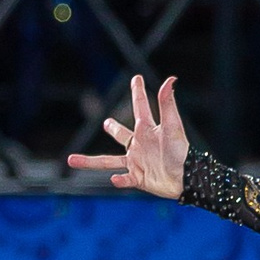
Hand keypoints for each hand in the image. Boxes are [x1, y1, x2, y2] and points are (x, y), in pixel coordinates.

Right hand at [69, 73, 187, 193]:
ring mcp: (138, 163)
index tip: (137, 78)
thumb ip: (167, 103)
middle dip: (114, 130)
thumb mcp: (172, 126)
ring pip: (109, 161)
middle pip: (122, 135)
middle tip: (107, 123)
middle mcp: (140, 145)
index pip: (140, 107)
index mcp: (147, 129)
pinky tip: (113, 179)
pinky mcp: (139, 179)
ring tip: (72, 159)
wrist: (188, 179)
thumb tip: (170, 79)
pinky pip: (125, 180)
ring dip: (91, 161)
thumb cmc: (181, 152)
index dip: (138, 92)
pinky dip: (119, 180)